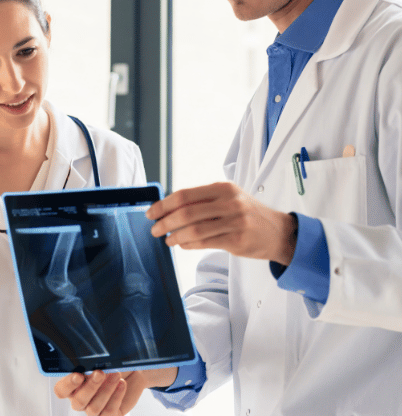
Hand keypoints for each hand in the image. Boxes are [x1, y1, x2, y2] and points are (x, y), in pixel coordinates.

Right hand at [54, 367, 176, 414]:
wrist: (134, 370)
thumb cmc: (113, 361)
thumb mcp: (102, 356)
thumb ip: (92, 358)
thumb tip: (91, 354)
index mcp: (74, 383)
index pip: (61, 390)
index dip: (67, 385)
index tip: (78, 375)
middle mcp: (82, 398)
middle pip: (78, 402)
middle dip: (91, 387)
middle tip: (101, 372)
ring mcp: (95, 408)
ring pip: (93, 409)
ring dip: (106, 390)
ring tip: (116, 374)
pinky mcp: (110, 414)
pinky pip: (108, 413)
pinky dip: (116, 398)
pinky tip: (121, 384)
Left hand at [147, 182, 296, 264]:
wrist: (279, 231)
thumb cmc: (247, 213)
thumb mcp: (229, 198)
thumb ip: (202, 201)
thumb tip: (169, 208)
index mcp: (223, 188)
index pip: (185, 194)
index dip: (164, 204)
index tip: (152, 213)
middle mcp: (230, 202)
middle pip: (187, 212)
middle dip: (165, 222)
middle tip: (155, 229)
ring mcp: (235, 221)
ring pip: (195, 230)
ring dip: (175, 236)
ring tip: (167, 240)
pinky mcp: (238, 240)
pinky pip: (206, 243)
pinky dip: (190, 244)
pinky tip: (183, 244)